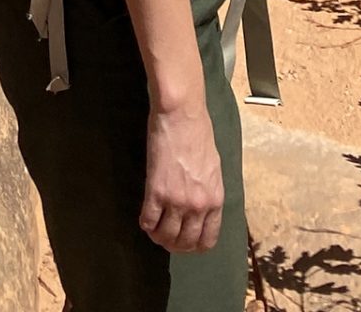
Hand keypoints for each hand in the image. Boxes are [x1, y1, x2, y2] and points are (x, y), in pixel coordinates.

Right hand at [140, 97, 223, 254]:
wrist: (181, 115)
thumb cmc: (198, 134)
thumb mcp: (213, 169)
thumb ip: (208, 194)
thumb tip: (199, 210)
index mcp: (215, 200)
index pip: (207, 240)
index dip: (194, 246)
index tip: (184, 241)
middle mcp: (198, 205)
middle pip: (185, 242)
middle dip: (174, 244)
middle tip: (166, 236)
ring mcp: (177, 200)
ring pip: (166, 236)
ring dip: (158, 235)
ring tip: (154, 227)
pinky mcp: (156, 191)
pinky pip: (148, 221)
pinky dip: (145, 223)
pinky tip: (145, 215)